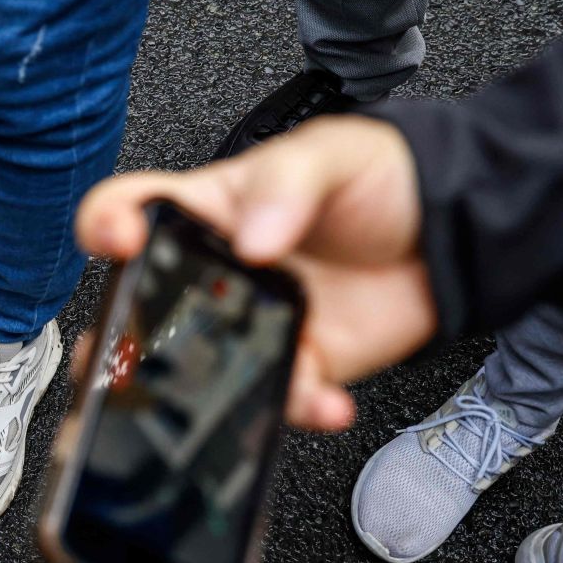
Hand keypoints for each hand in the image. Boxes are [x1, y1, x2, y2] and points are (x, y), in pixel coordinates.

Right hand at [75, 115, 435, 431]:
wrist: (455, 232)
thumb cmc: (381, 179)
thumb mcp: (333, 154)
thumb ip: (288, 183)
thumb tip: (252, 235)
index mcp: (206, 209)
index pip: (129, 209)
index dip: (107, 223)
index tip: (121, 239)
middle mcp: (215, 271)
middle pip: (133, 308)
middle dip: (114, 338)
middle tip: (129, 347)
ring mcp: (250, 323)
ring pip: (189, 372)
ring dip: (189, 392)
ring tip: (221, 388)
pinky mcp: (297, 364)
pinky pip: (278, 399)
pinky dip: (298, 408)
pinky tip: (325, 400)